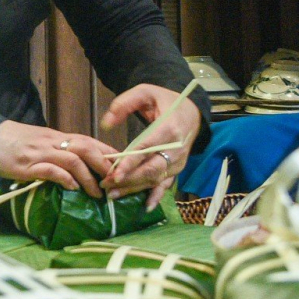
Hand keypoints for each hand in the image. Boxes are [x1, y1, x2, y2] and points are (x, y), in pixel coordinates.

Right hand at [0, 120, 116, 196]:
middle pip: (87, 148)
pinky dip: (65, 178)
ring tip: (98, 193)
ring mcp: (41, 152)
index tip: (121, 166)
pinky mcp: (28, 164)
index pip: (89, 141)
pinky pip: (51, 169)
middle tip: (116, 182)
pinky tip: (72, 188)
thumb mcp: (39, 143)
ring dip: (89, 177)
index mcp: (57, 136)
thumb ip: (56, 152)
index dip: (107, 153)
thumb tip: (75, 168)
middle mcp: (53, 142)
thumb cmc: (12, 141)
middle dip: (105, 165)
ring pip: (74, 159)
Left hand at [100, 84, 201, 206]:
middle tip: (106, 185)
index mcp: (170, 127)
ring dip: (135, 189)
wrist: (192, 113)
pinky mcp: (178, 168)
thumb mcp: (145, 92)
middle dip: (129, 179)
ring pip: (156, 179)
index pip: (148, 148)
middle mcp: (177, 148)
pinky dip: (156, 196)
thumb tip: (106, 124)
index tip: (115, 174)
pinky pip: (166, 184)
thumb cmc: (165, 101)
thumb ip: (124, 104)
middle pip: (152, 168)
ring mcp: (179, 161)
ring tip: (114, 194)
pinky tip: (145, 207)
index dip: (131, 162)